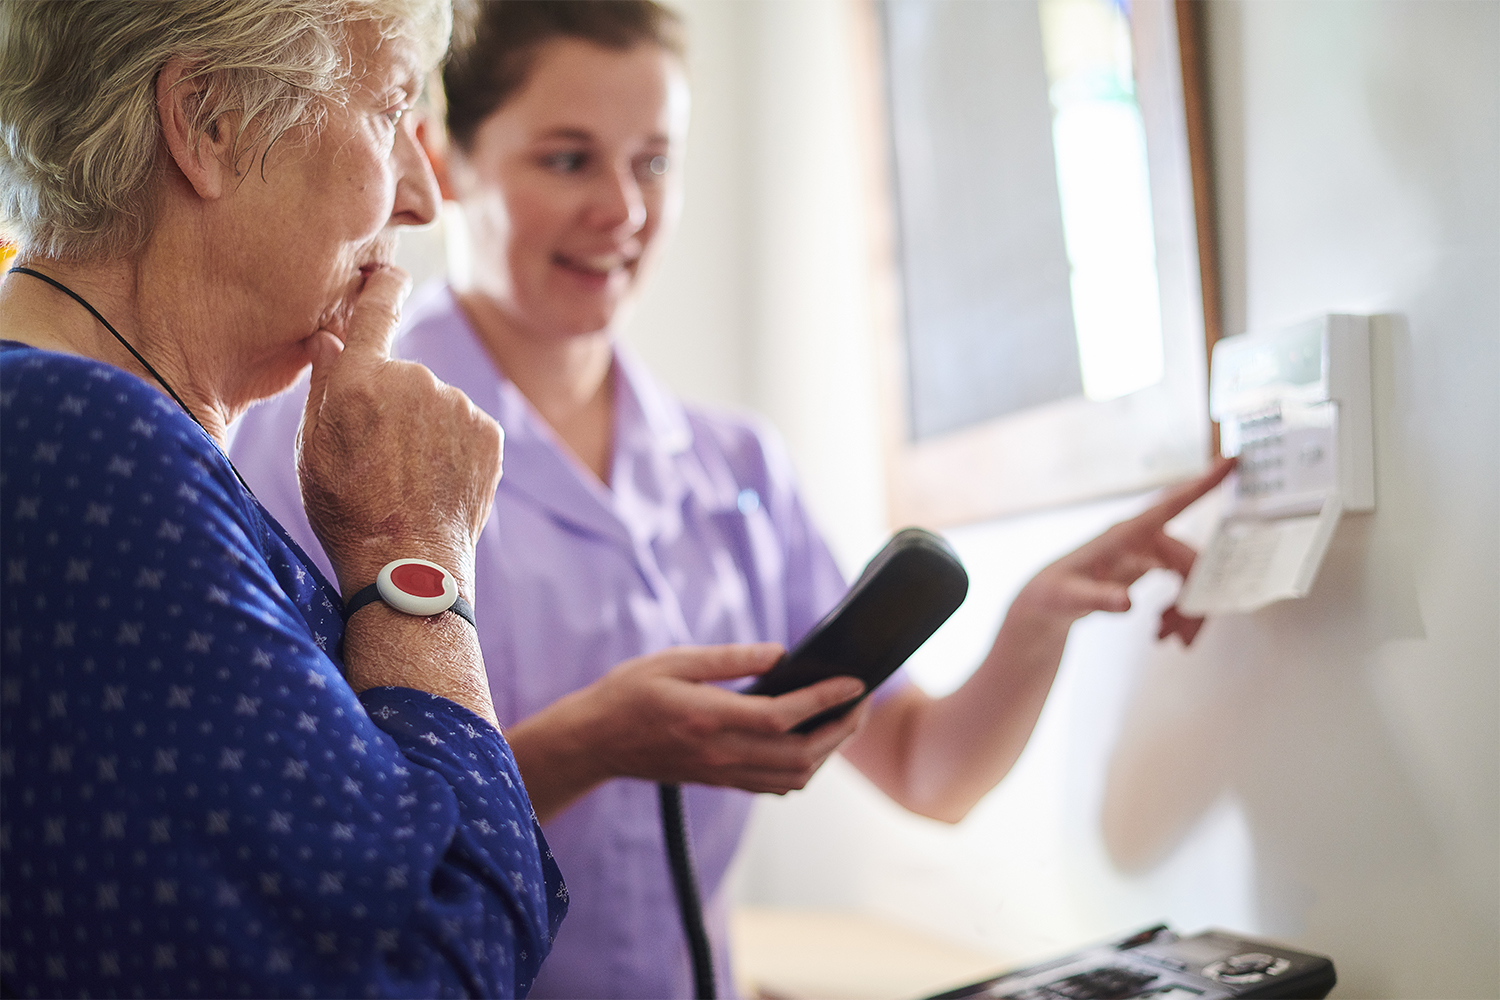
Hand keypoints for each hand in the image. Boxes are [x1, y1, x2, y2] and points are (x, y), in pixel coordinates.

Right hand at [296, 266, 502, 598]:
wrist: (407, 562)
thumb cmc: (345, 508)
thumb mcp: (313, 445)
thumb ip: (324, 383)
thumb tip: (330, 337)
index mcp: (359, 376)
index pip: (374, 310)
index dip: (382, 287)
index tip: (390, 273)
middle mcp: (413, 378)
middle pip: (403, 375)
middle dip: (394, 403)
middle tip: (380, 457)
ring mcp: (456, 403)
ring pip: (437, 405)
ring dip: (427, 429)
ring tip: (409, 478)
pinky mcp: (489, 431)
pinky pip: (467, 428)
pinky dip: (455, 448)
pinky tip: (438, 482)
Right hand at [507, 643, 866, 817]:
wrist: (594, 742)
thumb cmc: (628, 694)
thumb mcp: (672, 660)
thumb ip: (728, 658)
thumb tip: (780, 654)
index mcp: (708, 718)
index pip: (782, 716)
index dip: (825, 700)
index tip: (854, 682)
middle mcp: (720, 752)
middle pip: (799, 754)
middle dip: (840, 729)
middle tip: (860, 702)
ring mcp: (721, 772)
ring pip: (793, 777)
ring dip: (827, 752)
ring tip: (843, 721)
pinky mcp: (720, 781)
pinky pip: (774, 786)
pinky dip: (803, 769)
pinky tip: (810, 744)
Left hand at [1013, 456, 1234, 644]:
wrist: (1047, 602)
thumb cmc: (1054, 593)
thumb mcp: (1071, 599)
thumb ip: (1098, 599)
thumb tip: (1127, 604)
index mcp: (1125, 532)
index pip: (1171, 503)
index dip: (1203, 483)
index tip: (1232, 460)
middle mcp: (1142, 536)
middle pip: (1191, 561)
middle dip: (1195, 602)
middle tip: (1185, 640)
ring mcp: (1148, 549)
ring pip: (1190, 577)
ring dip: (1187, 612)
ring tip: (1167, 641)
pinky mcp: (1149, 563)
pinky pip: (1181, 585)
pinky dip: (1179, 611)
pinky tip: (1163, 633)